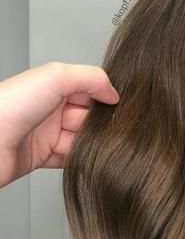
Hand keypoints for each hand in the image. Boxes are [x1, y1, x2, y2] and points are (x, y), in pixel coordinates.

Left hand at [0, 61, 119, 187]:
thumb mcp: (55, 77)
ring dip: (94, 144)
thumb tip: (114, 93)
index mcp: (51, 86)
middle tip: (113, 130)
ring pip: (82, 139)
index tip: (120, 106)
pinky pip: (70, 159)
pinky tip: (91, 160)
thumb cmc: (8, 107)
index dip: (104, 97)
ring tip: (102, 146)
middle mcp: (49, 109)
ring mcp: (46, 133)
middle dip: (101, 123)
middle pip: (88, 117)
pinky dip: (82, 160)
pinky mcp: (43, 157)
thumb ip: (90, 78)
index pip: (88, 90)